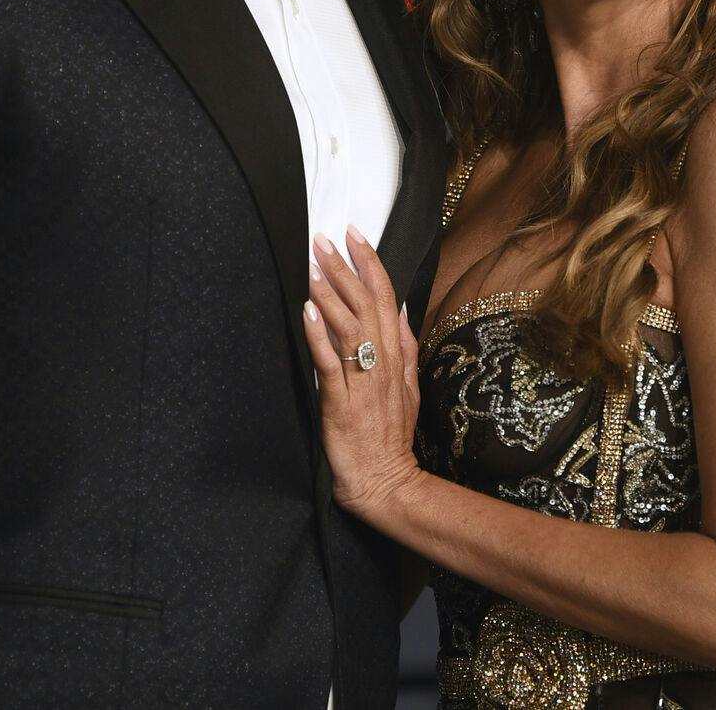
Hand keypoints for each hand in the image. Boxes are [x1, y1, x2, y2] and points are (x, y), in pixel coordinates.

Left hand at [302, 225, 422, 523]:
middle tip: (325, 238)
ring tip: (314, 264)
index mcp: (396, 355)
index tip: (355, 234)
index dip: (370, 263)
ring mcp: (362, 382)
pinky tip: (307, 312)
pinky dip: (319, 336)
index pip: (386, 297)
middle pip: (366, 305)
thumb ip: (406, 346)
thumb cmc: (391, 435)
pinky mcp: (341, 403)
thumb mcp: (408, 386)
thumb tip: (402, 308)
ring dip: (330, 294)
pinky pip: (330, 363)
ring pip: (348, 328)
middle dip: (345, 268)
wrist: (384, 481)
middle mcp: (382, 362)